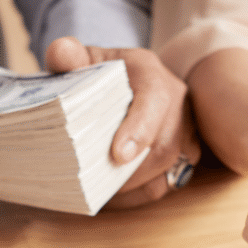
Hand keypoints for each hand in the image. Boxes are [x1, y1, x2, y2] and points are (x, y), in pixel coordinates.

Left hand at [45, 37, 199, 207]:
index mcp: (150, 72)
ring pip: (169, 167)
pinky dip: (138, 192)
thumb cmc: (98, 74)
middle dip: (132, 171)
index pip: (155, 99)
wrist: (119, 82)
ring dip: (134, 185)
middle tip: (97, 185)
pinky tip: (112, 195)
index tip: (118, 155)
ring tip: (101, 192)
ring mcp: (185, 128)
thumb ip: (68, 56)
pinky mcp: (185, 152)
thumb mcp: (81, 61)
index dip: (139, 129)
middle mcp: (176, 100)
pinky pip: (167, 181)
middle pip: (165, 144)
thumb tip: (61, 53)